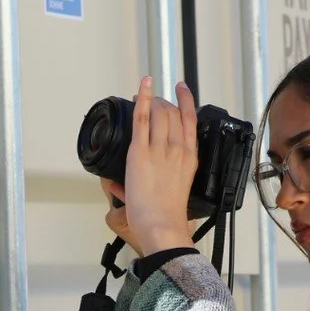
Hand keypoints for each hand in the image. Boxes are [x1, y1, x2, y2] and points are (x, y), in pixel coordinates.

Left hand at [118, 77, 198, 252]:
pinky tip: (142, 87)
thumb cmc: (168, 213)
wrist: (162, 223)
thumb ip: (156, 182)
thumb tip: (119, 184)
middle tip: (153, 100)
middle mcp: (178, 149)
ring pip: (159, 113)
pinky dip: (143, 99)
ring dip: (151, 101)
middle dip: (162, 102)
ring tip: (143, 95)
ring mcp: (160, 149)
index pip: (191, 121)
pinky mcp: (141, 151)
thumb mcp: (175, 190)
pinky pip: (142, 119)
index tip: (182, 88)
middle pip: (172, 113)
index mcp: (190, 157)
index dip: (186, 100)